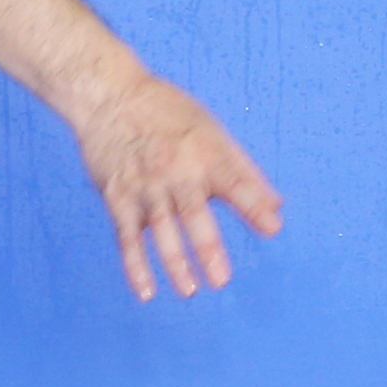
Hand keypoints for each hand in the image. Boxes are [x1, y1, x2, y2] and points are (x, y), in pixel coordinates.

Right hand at [73, 68, 285, 300]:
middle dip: (207, 248)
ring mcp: (144, 185)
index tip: (272, 228)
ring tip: (190, 291)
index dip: (253, 205)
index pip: (234, 182)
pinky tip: (147, 292)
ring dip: (174, 263)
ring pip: (161, 230)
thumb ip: (244, 172)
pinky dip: (135, 266)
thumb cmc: (168, 114)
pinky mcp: (117, 196)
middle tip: (221, 280)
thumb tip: (277, 208)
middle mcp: (175, 170)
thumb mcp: (212, 131)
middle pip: (193, 213)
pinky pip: (127, 237)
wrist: (109, 95)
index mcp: (205, 152)